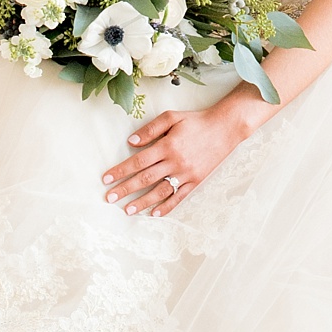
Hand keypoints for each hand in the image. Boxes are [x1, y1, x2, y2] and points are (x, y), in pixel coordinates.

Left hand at [100, 93, 260, 219]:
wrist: (224, 128)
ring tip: (127, 210)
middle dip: (125, 189)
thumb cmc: (196, 121)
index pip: (138, 161)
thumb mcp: (172, 117)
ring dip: (142, 202)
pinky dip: (167, 207)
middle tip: (109, 197)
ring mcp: (186, 174)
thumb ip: (151, 129)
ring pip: (160, 191)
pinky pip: (179, 197)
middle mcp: (176, 162)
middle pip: (145, 179)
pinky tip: (154, 214)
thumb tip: (131, 142)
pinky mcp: (196, 181)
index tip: (106, 178)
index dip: (120, 170)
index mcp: (167, 146)